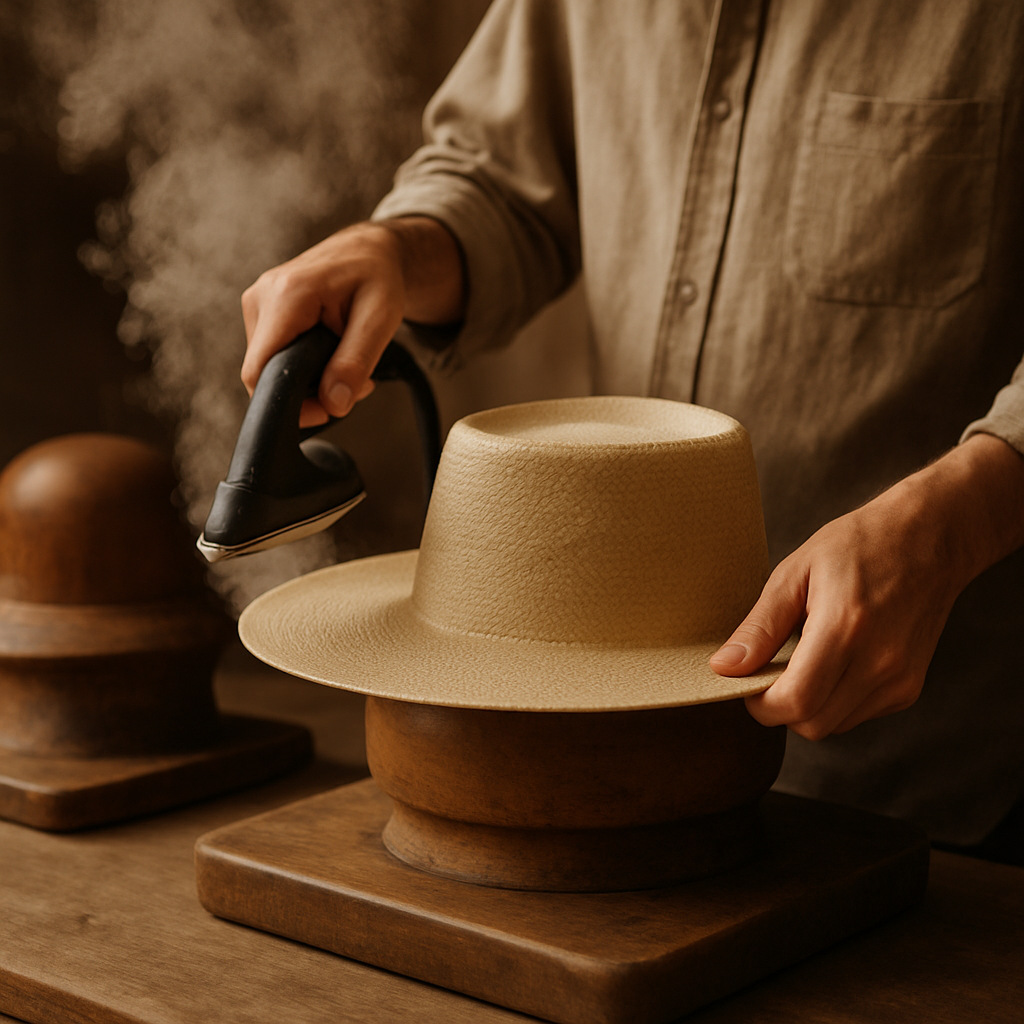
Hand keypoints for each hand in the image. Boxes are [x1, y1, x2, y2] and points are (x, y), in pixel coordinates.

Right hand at [240, 217, 463, 426]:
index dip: (287, 402)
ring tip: (346, 363)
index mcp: (287, 295)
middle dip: (308, 391)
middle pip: (265, 372)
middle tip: (353, 384)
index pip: (260, 370)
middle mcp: (262, 296)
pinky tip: (329, 354)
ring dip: (307, 379)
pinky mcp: (262, 311)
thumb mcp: (380, 319)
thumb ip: (355, 362)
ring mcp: (257, 303)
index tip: (325, 411)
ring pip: (269, 366)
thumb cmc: (377, 277)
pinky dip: (300, 365)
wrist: (369, 251)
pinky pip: (272, 353)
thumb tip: (334, 404)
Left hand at [710, 434, 1023, 739]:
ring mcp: (899, 680)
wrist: (930, 540)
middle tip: (770, 667)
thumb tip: (724, 667)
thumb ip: (760, 626)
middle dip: (779, 706)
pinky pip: (856, 715)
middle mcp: (879, 663)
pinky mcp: (909, 689)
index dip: (760, 703)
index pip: (794, 702)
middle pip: (812, 724)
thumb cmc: (859, 546)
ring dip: (807, 704)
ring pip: (833, 725)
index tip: (746, 679)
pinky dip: (833, 700)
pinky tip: (833, 661)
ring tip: (806, 656)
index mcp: (845, 628)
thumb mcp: (796, 573)